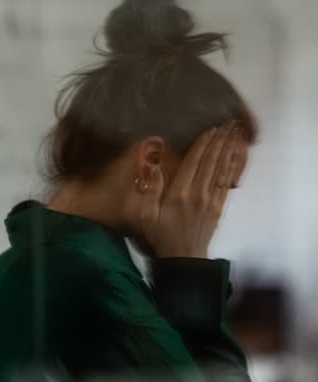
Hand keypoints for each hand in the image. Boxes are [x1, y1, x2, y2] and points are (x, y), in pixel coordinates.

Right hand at [140, 121, 242, 258]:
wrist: (183, 259)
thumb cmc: (159, 237)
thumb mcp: (145, 216)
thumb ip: (150, 191)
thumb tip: (155, 167)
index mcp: (179, 193)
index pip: (194, 162)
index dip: (203, 144)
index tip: (210, 128)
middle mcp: (198, 193)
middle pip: (211, 161)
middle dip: (219, 140)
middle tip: (227, 122)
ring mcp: (211, 200)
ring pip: (221, 169)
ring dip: (228, 149)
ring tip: (234, 132)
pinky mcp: (218, 207)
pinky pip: (227, 182)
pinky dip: (233, 167)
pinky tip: (236, 155)